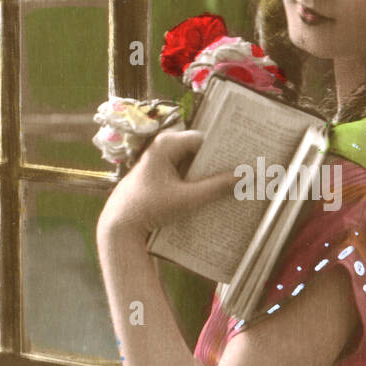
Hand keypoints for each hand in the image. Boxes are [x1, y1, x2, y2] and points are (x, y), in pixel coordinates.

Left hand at [97, 129, 237, 240]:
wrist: (120, 226)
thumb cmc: (149, 208)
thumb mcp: (187, 199)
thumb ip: (217, 187)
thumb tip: (245, 176)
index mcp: (166, 144)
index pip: (204, 139)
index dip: (225, 149)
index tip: (244, 158)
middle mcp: (163, 148)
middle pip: (200, 151)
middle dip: (220, 163)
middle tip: (244, 171)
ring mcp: (161, 162)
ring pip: (193, 164)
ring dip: (210, 175)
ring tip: (235, 182)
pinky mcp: (160, 177)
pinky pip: (185, 174)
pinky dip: (198, 183)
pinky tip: (215, 194)